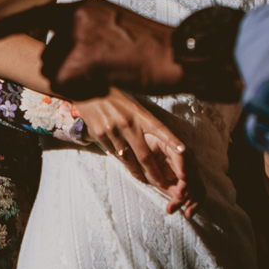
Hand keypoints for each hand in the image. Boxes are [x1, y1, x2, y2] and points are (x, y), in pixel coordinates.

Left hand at [0, 0, 182, 99]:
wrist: (177, 55)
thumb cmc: (152, 47)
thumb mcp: (114, 26)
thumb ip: (88, 31)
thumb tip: (67, 45)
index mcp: (84, 7)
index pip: (37, 14)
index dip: (8, 27)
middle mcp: (77, 17)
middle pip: (47, 55)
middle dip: (65, 71)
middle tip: (101, 70)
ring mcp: (80, 36)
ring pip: (55, 71)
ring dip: (75, 82)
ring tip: (109, 73)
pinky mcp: (85, 57)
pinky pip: (65, 83)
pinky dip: (83, 90)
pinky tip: (106, 80)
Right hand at [73, 89, 198, 215]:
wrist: (85, 86)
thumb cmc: (112, 93)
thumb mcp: (131, 102)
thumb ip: (142, 119)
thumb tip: (155, 137)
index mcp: (138, 112)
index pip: (159, 128)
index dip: (172, 141)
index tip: (183, 151)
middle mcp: (127, 123)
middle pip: (144, 154)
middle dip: (154, 172)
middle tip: (162, 183)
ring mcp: (113, 130)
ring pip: (128, 158)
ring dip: (138, 172)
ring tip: (145, 180)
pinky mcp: (100, 134)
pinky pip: (114, 153)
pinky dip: (122, 161)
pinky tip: (128, 167)